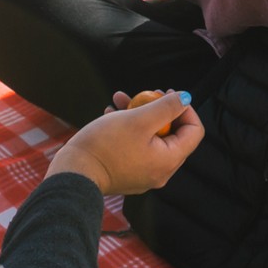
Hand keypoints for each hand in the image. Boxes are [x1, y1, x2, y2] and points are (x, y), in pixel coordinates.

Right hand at [48, 91, 202, 195]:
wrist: (74, 174)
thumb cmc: (106, 145)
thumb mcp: (139, 119)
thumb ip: (166, 107)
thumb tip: (185, 98)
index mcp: (169, 160)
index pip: (194, 131)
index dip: (185, 108)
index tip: (168, 93)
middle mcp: (160, 172)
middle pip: (172, 133)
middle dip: (158, 108)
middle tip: (146, 93)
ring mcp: (143, 174)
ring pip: (150, 137)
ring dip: (138, 114)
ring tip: (120, 98)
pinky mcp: (127, 173)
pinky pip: (136, 146)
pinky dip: (127, 128)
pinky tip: (111, 112)